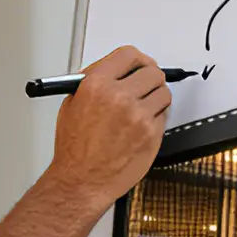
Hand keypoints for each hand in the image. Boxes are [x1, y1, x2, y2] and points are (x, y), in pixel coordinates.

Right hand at [48, 46, 169, 203]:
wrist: (81, 181)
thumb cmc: (75, 149)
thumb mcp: (72, 104)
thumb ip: (94, 82)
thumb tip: (116, 70)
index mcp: (96, 84)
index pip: (129, 55)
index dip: (137, 59)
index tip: (140, 65)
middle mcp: (119, 97)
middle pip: (152, 71)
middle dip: (150, 78)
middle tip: (145, 86)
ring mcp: (138, 116)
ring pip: (163, 93)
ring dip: (156, 98)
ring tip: (141, 109)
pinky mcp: (151, 134)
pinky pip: (164, 115)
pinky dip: (156, 117)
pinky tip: (140, 126)